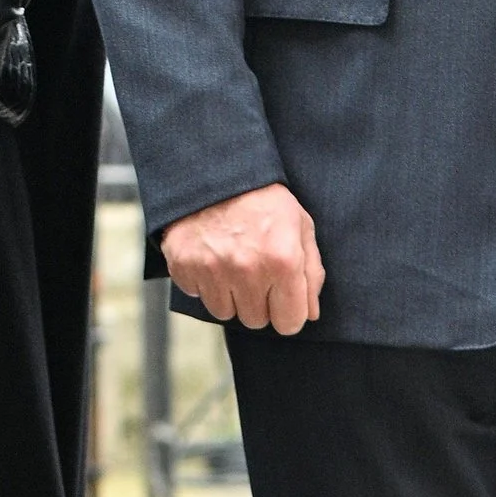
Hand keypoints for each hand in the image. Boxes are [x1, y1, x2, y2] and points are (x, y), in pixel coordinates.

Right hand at [162, 184, 325, 332]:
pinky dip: (204, 282)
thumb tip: (311, 313)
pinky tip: (211, 257)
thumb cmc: (263, 200)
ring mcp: (213, 271)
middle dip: (258, 302)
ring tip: (231, 263)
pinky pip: (198, 295)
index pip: (289, 323)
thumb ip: (311, 273)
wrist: (214, 173)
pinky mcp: (184, 268)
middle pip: (256, 321)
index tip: (282, 298)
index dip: (288, 313)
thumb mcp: (299, 226)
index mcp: (283, 261)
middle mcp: (248, 271)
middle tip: (255, 272)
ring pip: (225, 312)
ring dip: (230, 295)